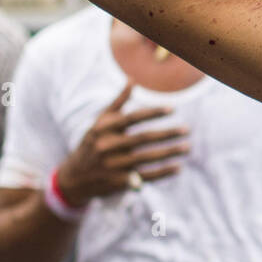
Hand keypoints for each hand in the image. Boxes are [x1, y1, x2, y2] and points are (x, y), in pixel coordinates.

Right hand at [56, 83, 188, 205]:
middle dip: (167, 134)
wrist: (74, 178)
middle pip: (143, 138)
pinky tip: (178, 168)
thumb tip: (132, 79)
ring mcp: (113, 166)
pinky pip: (145, 176)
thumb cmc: (93, 144)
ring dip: (169, 153)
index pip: (132, 118)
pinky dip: (162, 172)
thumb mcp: (100, 123)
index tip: (173, 109)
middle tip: (187, 130)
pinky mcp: (119, 182)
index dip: (153, 113)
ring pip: (147, 158)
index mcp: (103, 129)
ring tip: (187, 147)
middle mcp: (107, 146)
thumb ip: (118, 103)